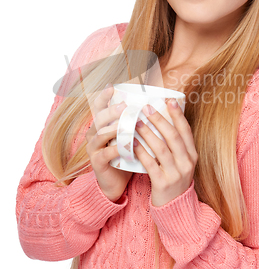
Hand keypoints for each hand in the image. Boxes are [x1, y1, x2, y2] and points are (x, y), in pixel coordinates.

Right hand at [85, 85, 132, 201]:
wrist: (117, 183)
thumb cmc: (127, 155)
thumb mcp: (130, 136)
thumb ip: (135, 122)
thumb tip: (155, 105)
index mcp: (102, 125)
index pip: (99, 106)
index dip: (103, 96)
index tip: (111, 86)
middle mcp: (94, 133)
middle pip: (99, 118)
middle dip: (111, 111)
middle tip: (124, 106)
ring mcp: (94, 148)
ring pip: (100, 134)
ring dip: (114, 128)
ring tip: (126, 125)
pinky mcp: (97, 162)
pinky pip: (105, 153)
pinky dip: (116, 149)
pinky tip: (127, 147)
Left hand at [133, 99, 197, 206]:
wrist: (174, 208)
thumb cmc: (173, 179)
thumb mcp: (180, 162)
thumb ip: (174, 145)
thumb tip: (161, 119)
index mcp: (192, 155)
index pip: (186, 131)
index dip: (177, 114)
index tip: (169, 99)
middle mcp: (186, 163)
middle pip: (173, 136)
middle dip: (159, 120)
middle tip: (146, 107)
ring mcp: (175, 174)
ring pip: (161, 148)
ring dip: (147, 133)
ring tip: (135, 122)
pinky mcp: (162, 184)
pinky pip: (150, 164)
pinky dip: (141, 152)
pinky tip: (132, 143)